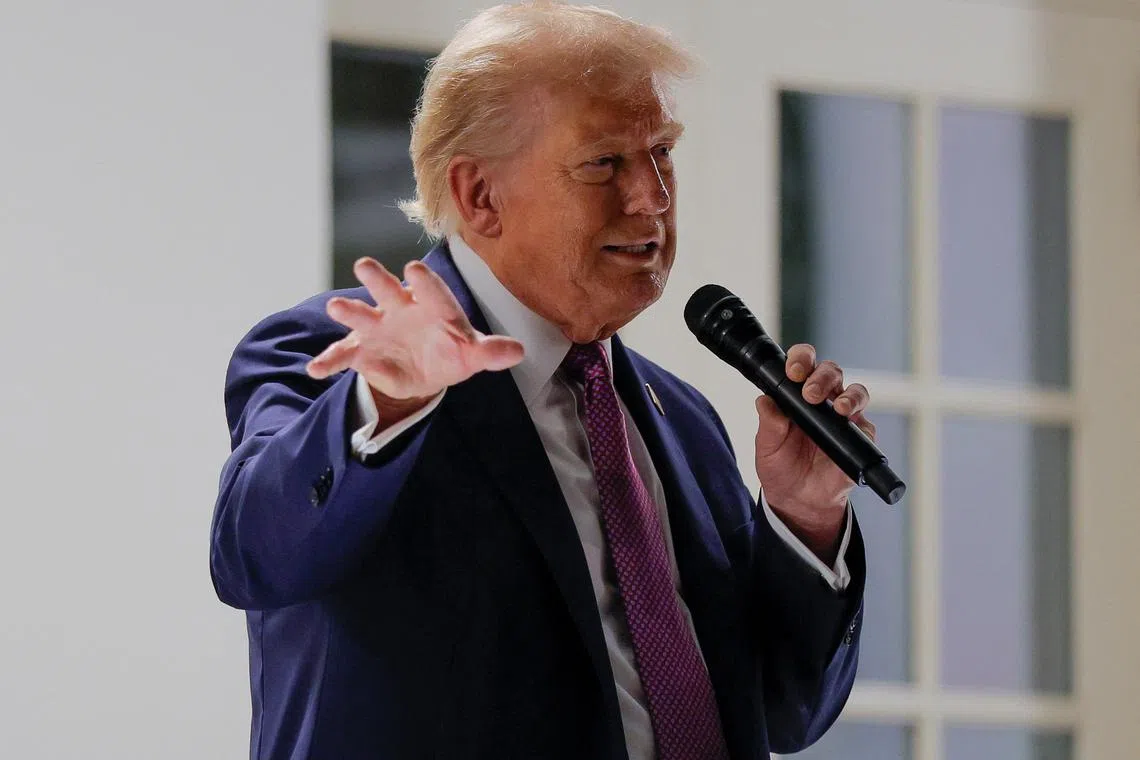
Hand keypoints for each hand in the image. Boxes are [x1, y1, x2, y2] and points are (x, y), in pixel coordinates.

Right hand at [306, 257, 523, 422]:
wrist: (425, 369)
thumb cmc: (452, 352)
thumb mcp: (472, 355)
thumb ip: (491, 352)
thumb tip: (518, 352)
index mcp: (433, 306)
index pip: (432, 293)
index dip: (425, 283)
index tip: (414, 269)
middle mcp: (402, 309)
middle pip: (389, 291)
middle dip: (378, 280)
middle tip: (364, 265)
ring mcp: (379, 328)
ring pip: (362, 317)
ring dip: (349, 312)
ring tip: (336, 307)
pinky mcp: (362, 351)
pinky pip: (344, 354)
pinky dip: (330, 361)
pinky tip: (316, 370)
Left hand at [753, 344, 874, 558]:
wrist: (799, 501)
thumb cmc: (781, 467)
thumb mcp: (767, 446)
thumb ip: (768, 423)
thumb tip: (764, 400)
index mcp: (797, 395)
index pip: (803, 364)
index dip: (801, 359)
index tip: (793, 371)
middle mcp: (823, 400)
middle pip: (831, 372)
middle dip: (822, 377)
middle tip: (810, 393)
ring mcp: (844, 416)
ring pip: (854, 391)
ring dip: (848, 395)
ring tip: (838, 408)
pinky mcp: (860, 436)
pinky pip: (865, 421)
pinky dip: (860, 418)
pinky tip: (849, 421)